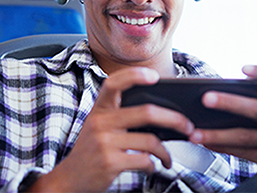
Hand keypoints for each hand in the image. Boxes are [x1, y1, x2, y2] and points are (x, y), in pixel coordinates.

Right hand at [28, 67, 194, 192]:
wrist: (68, 180)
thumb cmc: (90, 152)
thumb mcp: (99, 127)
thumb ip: (120, 117)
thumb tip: (160, 113)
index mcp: (99, 110)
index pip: (114, 83)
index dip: (135, 76)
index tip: (155, 76)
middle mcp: (101, 123)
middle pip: (146, 112)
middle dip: (174, 119)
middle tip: (188, 126)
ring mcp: (105, 143)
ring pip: (150, 141)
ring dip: (166, 152)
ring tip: (168, 158)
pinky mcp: (110, 162)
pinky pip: (144, 160)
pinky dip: (153, 165)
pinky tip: (151, 167)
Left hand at [190, 65, 256, 164]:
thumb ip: (254, 100)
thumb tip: (213, 97)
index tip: (243, 68)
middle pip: (256, 109)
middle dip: (230, 103)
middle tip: (206, 98)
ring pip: (244, 136)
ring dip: (217, 134)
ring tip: (195, 133)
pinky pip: (240, 152)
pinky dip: (220, 147)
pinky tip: (204, 143)